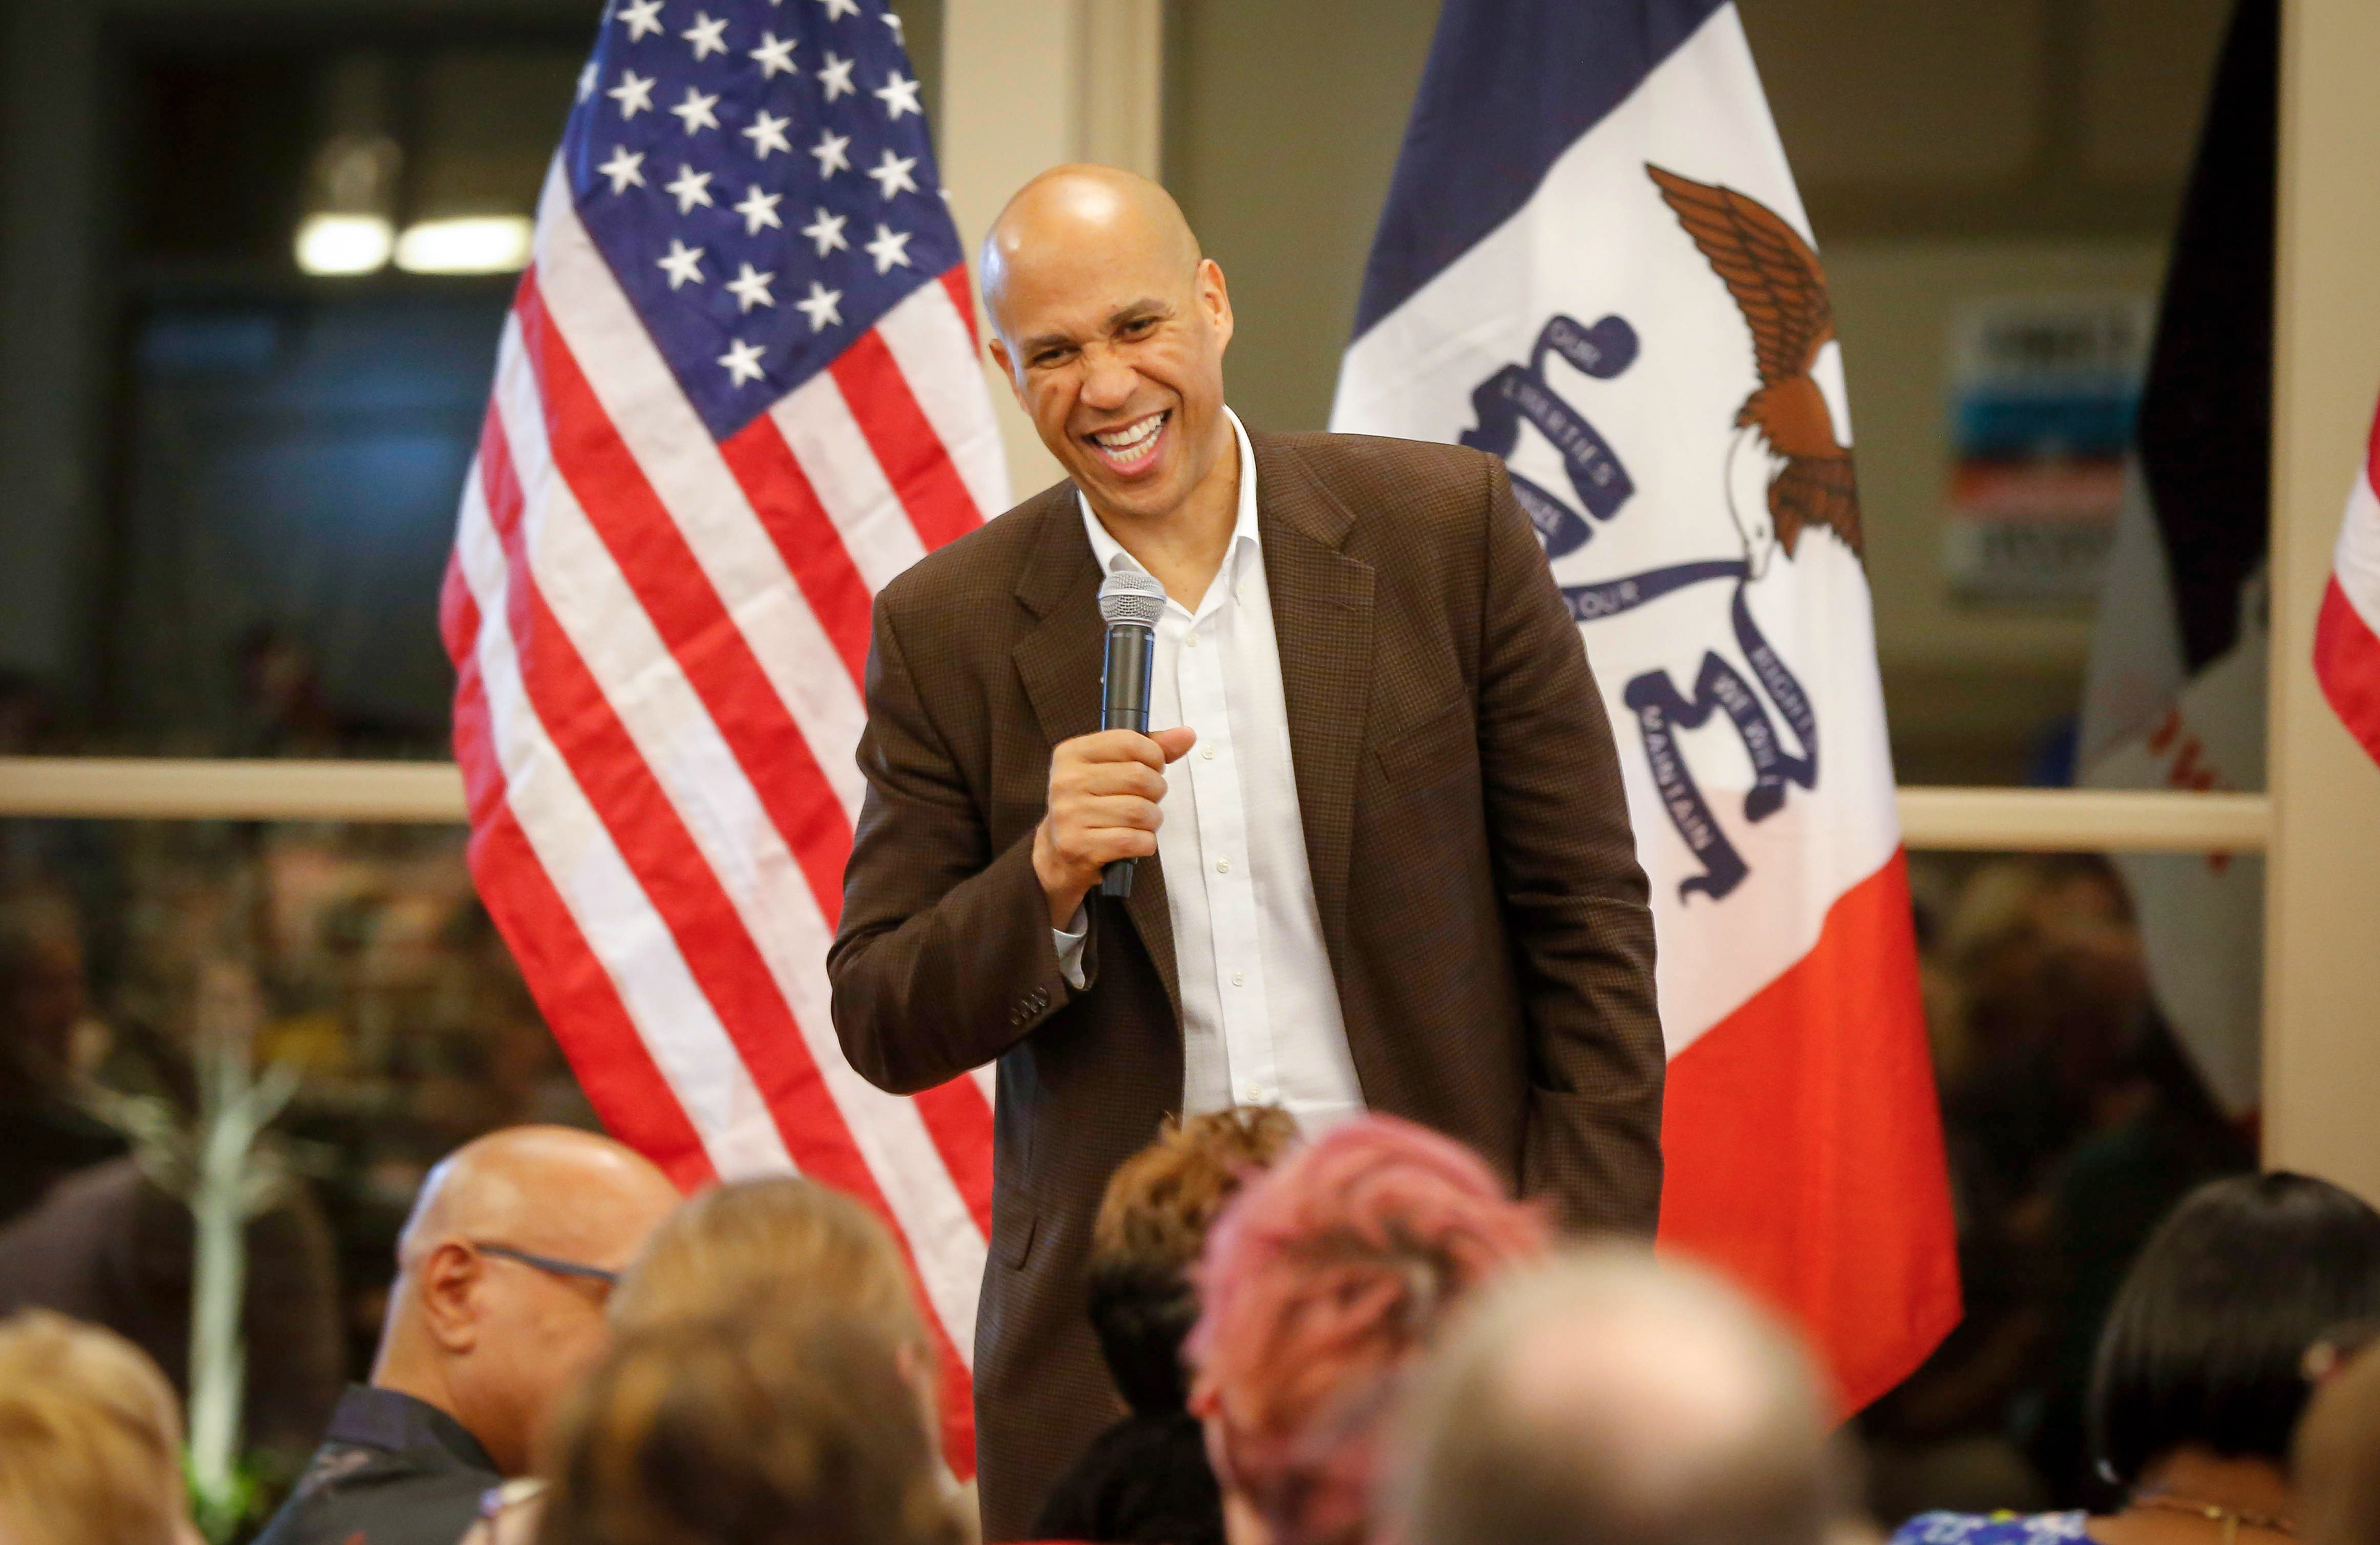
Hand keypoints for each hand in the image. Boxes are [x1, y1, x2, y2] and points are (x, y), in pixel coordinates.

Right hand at [1032, 726, 1196, 925]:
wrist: (1057, 853)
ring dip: (1151, 821)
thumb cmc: (1092, 805)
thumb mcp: (1112, 769)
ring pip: (1141, 812)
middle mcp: (1066, 781)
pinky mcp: (1079, 847)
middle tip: (1145, 800)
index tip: (1151, 769)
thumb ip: (1151, 748)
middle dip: (1155, 793)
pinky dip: (1144, 843)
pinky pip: (1135, 841)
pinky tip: (1132, 842)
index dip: (1154, 757)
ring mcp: (1069, 815)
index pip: (1130, 742)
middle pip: (1140, 778)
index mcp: (1071, 753)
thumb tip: (1187, 735)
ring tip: (1139, 823)